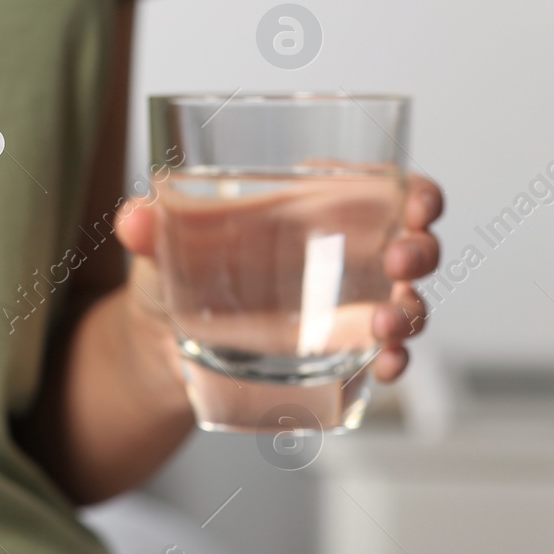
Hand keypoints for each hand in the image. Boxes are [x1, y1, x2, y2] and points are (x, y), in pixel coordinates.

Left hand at [113, 174, 442, 384]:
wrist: (160, 347)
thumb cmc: (173, 273)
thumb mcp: (160, 246)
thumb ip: (148, 228)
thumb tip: (131, 219)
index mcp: (315, 205)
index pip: (385, 187)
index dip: (415, 192)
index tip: (418, 202)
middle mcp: (346, 252)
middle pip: (412, 241)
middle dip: (422, 248)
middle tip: (403, 261)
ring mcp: (349, 305)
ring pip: (408, 301)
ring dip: (412, 312)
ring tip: (387, 325)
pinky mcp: (339, 353)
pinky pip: (384, 356)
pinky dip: (395, 362)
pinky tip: (386, 366)